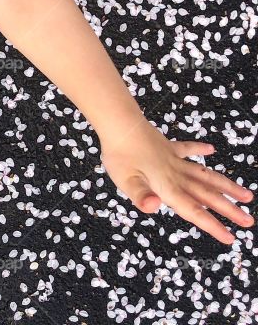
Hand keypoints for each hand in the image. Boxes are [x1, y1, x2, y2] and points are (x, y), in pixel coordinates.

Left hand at [99, 118, 253, 244]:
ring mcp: (173, 159)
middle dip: (228, 209)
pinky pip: (187, 148)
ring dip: (225, 185)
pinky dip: (199, 149)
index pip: (193, 210)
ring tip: (245, 194)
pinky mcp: (167, 146)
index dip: (211, 225)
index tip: (231, 238)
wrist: (119, 125)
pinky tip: (210, 149)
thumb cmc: (120, 155)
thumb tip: (154, 208)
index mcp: (168, 187)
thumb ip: (141, 196)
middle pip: (206, 194)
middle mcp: (176, 175)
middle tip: (249, 221)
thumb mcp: (126, 180)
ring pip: (205, 174)